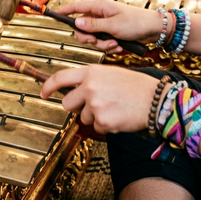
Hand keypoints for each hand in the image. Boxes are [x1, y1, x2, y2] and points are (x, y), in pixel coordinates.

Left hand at [41, 64, 156, 133]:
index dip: (48, 87)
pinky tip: (118, 116)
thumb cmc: (135, 86)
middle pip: (67, 103)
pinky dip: (105, 125)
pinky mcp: (102, 121)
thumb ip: (90, 79)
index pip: (60, 78)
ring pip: (83, 117)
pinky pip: (96, 127)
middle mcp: (89, 87)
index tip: (43, 93)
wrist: (157, 99)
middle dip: (77, 107)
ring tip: (113, 108)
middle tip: (94, 105)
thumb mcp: (110, 73)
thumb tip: (75, 89)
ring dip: (94, 116)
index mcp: (90, 72)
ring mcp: (95, 104)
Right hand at [56, 0, 163, 50]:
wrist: (155, 31)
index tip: (52, 15)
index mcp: (99, 7)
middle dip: (89, 38)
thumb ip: (93, 25)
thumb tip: (76, 23)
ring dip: (102, 45)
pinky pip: (103, 43)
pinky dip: (110, 47)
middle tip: (97, 41)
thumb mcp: (113, 25)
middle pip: (82, 28)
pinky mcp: (111, 33)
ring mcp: (106, 25)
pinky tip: (120, 47)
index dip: (63, 11)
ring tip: (115, 44)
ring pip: (93, 38)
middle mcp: (100, 15)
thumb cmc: (136, 23)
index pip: (76, 7)